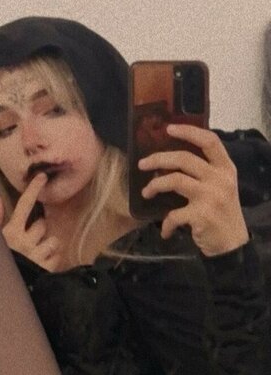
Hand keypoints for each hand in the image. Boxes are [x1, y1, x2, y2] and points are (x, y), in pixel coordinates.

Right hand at [0, 173, 61, 271]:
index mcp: (12, 232)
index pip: (24, 205)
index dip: (34, 189)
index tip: (42, 177)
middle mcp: (27, 240)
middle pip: (42, 224)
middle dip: (38, 231)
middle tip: (30, 240)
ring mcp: (38, 254)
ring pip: (53, 240)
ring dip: (47, 246)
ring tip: (36, 256)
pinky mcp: (47, 268)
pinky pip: (57, 256)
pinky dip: (51, 260)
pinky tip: (40, 266)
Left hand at [138, 123, 249, 256]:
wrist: (232, 245)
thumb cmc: (222, 213)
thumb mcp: (222, 187)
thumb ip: (205, 171)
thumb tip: (171, 158)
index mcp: (226, 168)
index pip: (209, 141)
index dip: (188, 131)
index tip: (168, 129)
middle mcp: (220, 179)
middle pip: (184, 158)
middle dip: (158, 159)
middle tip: (142, 164)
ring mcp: (211, 196)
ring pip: (174, 180)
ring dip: (155, 186)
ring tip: (146, 193)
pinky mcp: (201, 215)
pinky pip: (173, 214)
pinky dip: (166, 223)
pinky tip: (165, 230)